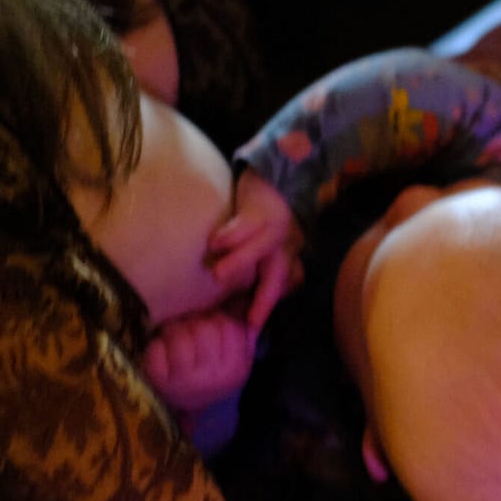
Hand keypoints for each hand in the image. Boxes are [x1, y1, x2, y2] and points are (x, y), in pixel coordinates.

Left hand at [142, 307, 255, 414]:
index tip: (211, 321)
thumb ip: (243, 334)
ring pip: (180, 337)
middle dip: (195, 321)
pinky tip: (162, 347)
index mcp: (234, 368)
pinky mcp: (159, 382)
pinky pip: (157, 351)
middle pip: (204, 330)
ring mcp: (184, 380)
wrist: (190, 411)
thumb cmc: (214, 377)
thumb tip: (243, 303)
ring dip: (175, 328)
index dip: (218, 317)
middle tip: (190, 324)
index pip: (228, 327)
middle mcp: (211, 376)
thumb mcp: (237, 360)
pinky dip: (157, 345)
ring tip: (174, 332)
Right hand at [206, 172, 302, 336]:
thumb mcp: (267, 242)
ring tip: (218, 276)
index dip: (267, 307)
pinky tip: (215, 243)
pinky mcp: (259, 208)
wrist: (277, 171)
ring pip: (261, 247)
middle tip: (250, 321)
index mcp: (285, 255)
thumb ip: (257, 266)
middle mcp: (284, 244)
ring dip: (241, 261)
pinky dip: (232, 233)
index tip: (252, 329)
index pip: (281, 286)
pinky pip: (246, 223)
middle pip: (279, 274)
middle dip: (266, 298)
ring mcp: (274, 225)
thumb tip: (234, 295)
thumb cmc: (263, 214)